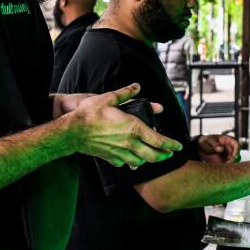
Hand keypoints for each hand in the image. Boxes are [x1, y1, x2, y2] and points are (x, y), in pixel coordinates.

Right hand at [63, 84, 180, 167]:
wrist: (72, 131)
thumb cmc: (90, 114)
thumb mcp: (110, 98)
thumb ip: (126, 93)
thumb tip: (137, 86)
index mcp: (134, 127)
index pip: (158, 140)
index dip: (171, 145)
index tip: (178, 147)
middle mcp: (129, 142)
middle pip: (153, 155)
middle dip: (164, 156)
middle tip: (169, 154)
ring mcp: (119, 152)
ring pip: (139, 162)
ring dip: (148, 160)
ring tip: (151, 156)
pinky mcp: (110, 158)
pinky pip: (124, 163)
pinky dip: (130, 162)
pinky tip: (130, 159)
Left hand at [195, 134, 239, 163]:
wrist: (201, 147)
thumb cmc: (206, 141)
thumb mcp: (209, 141)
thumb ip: (215, 145)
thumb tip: (221, 149)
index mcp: (228, 140)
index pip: (236, 144)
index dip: (237, 150)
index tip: (233, 156)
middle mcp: (229, 147)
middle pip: (237, 154)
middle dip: (233, 159)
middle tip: (227, 163)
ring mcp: (228, 154)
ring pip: (233, 160)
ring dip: (229, 164)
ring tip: (222, 165)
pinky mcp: (224, 160)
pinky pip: (228, 164)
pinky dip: (226, 166)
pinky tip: (220, 167)